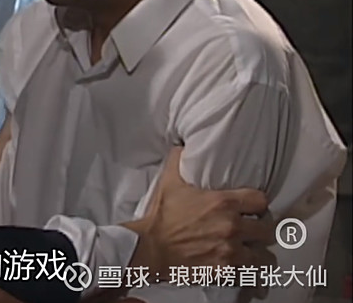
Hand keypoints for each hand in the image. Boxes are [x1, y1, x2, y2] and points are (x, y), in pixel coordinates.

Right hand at [124, 147, 274, 275]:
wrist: (151, 247)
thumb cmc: (161, 215)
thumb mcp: (170, 181)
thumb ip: (180, 160)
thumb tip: (183, 144)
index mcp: (223, 203)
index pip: (261, 201)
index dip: (257, 204)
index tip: (252, 208)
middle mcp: (232, 227)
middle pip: (268, 229)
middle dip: (261, 229)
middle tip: (253, 229)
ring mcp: (231, 252)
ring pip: (266, 256)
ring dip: (259, 253)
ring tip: (253, 250)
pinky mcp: (226, 272)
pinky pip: (252, 274)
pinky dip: (249, 271)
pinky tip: (244, 266)